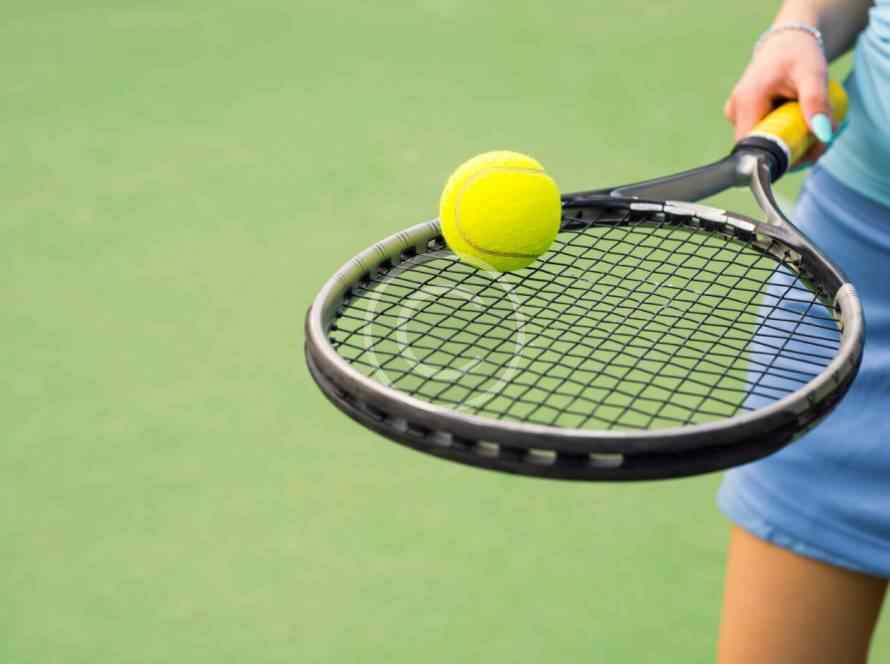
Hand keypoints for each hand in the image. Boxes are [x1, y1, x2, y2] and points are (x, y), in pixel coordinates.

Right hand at [724, 29, 836, 164]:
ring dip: (787, 145)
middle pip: (758, 148)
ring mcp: (735, 113)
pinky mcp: (741, 115)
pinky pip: (760, 135)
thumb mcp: (813, 73)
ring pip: (760, 143)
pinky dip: (781, 136)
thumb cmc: (799, 53)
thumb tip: (824, 134)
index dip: (779, 158)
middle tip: (818, 144)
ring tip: (812, 132)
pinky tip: (798, 126)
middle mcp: (735, 109)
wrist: (787, 41)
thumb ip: (817, 102)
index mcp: (747, 101)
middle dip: (789, 152)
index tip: (807, 155)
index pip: (754, 147)